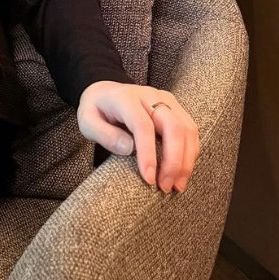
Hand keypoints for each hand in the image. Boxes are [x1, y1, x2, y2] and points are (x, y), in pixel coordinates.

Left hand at [77, 81, 199, 194]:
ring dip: (186, 160)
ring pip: (187, 128)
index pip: (142, 125)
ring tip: (176, 185)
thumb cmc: (96, 110)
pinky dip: (190, 153)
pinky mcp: (175, 107)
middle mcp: (149, 95)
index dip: (148, 154)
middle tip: (165, 187)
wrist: (106, 92)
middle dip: (173, 161)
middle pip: (172, 126)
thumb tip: (129, 149)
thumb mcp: (87, 122)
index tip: (148, 179)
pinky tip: (181, 172)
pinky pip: (190, 130)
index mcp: (125, 98)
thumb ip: (104, 135)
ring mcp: (166, 99)